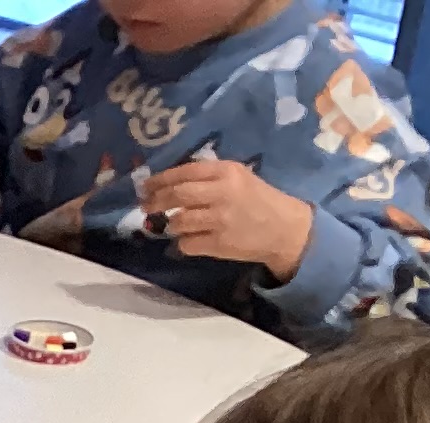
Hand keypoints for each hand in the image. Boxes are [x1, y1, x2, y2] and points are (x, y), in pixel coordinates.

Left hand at [142, 158, 313, 280]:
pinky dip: (183, 243)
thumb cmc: (257, 199)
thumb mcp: (238, 177)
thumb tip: (168, 181)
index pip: (184, 172)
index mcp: (227, 171)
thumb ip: (208, 176)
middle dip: (156, 201)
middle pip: (176, 195)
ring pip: (178, 222)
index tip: (145, 186)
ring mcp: (220, 219)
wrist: (284, 228)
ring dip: (171, 224)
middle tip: (145, 205)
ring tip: (176, 224)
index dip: (160, 179)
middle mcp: (222, 193)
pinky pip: (186, 244)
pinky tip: (192, 239)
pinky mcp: (218, 243)